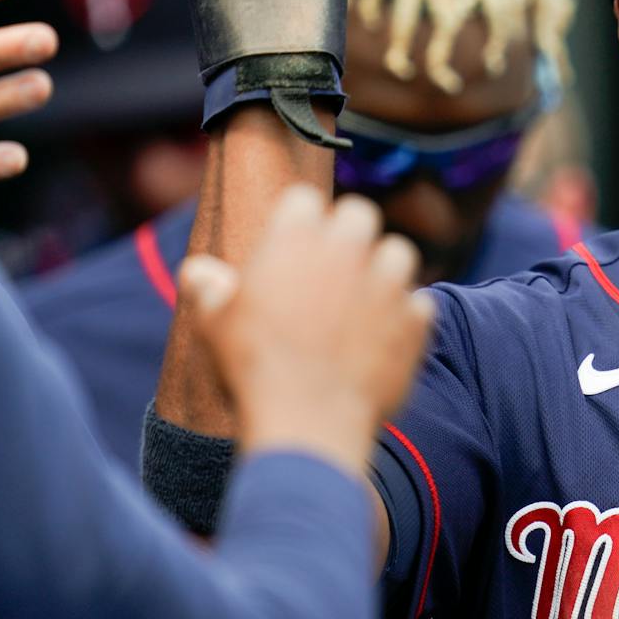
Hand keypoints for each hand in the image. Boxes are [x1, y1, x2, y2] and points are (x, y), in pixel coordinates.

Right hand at [180, 187, 434, 473]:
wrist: (308, 420)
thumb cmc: (254, 367)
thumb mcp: (215, 322)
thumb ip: (207, 286)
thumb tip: (199, 271)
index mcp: (296, 237)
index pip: (304, 199)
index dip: (299, 220)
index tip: (293, 242)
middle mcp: (348, 249)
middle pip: (359, 214)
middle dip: (349, 233)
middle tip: (334, 265)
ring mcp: (388, 282)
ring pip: (399, 252)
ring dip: (385, 268)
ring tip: (365, 297)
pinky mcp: (416, 319)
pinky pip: (419, 304)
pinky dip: (405, 316)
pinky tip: (384, 336)